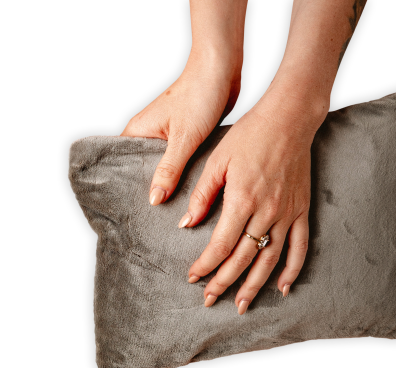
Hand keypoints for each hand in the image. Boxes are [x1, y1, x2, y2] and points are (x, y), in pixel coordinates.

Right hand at [121, 50, 241, 204]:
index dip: (126, 187)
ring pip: (165, 167)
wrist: (222, 71)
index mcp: (138, 130)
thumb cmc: (199, 95)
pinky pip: (181, 161)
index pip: (122, 164)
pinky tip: (191, 190)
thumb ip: (168, 170)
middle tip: (156, 217)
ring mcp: (168, 136)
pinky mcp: (186, 137)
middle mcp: (150, 134)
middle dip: (151, 190)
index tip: (130, 209)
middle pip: (144, 169)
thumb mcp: (183, 138)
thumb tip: (154, 199)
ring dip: (171, 182)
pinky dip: (185, 173)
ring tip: (174, 209)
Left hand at [183, 91, 325, 314]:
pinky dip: (293, 269)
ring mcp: (287, 213)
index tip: (193, 277)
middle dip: (224, 282)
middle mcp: (266, 212)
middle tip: (210, 300)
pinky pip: (300, 246)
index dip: (205, 265)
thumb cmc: (250, 136)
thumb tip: (186, 225)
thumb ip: (202, 195)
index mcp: (242, 200)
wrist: (288, 120)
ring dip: (255, 285)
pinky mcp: (301, 210)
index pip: (220, 245)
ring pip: (270, 259)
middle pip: (243, 258)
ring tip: (242, 305)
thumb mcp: (217, 160)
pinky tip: (283, 288)